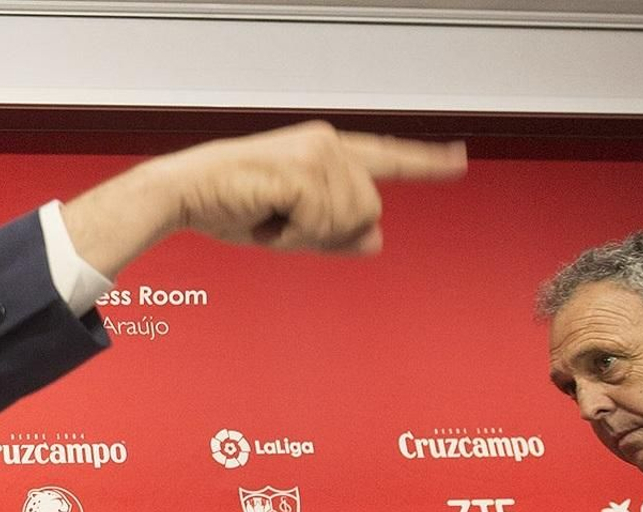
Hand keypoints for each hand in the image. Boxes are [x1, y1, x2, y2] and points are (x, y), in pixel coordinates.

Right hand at [62, 121, 466, 277]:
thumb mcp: (293, 228)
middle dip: (329, 231)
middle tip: (280, 223)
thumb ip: (338, 234)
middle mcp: (328, 143)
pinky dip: (294, 234)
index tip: (458, 159)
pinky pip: (324, 223)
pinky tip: (266, 218)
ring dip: (308, 232)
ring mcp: (318, 152)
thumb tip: (377, 237)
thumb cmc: (231, 207)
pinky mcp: (304, 169)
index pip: (386, 157)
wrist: (184, 194)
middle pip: (369, 208)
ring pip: (352, 217)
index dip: (425, 162)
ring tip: (269, 216)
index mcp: (327, 151)